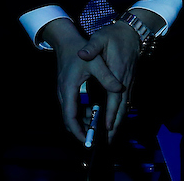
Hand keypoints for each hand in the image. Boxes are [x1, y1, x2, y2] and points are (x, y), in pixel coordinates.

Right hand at [40, 19, 124, 143]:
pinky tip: (93, 113)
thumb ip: (107, 76)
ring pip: (71, 114)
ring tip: (98, 127)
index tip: (87, 141)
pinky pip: (72, 108)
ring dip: (82, 122)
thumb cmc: (80, 50)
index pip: (70, 116)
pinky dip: (81, 114)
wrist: (66, 41)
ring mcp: (63, 93)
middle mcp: (63, 93)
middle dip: (81, 130)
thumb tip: (119, 89)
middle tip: (96, 138)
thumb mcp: (96, 62)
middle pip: (69, 119)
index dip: (78, 131)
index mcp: (68, 89)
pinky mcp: (67, 91)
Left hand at [77, 22, 141, 140]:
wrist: (131, 32)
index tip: (108, 127)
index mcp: (117, 72)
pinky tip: (114, 121)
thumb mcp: (100, 37)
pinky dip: (119, 113)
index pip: (115, 96)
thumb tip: (82, 53)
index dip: (112, 113)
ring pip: (125, 106)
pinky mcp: (128, 82)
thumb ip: (92, 47)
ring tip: (110, 136)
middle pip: (122, 107)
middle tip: (108, 141)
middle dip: (116, 125)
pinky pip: (125, 102)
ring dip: (118, 122)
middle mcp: (125, 80)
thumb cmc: (113, 36)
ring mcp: (128, 82)